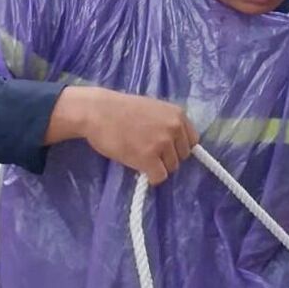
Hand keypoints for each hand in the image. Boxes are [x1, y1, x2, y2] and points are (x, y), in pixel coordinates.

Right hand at [51, 85, 197, 185]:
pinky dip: (151, 177)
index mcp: (178, 115)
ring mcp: (162, 143)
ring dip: (158, 166)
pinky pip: (159, 177)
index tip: (166, 148)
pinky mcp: (148, 158)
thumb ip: (166, 123)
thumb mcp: (152, 109)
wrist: (96, 111)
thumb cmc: (119, 109)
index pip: (192, 140)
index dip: (178, 147)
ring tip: (139, 156)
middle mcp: (174, 128)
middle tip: (149, 152)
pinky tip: (140, 169)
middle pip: (183, 156)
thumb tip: (175, 143)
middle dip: (168, 157)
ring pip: (171, 168)